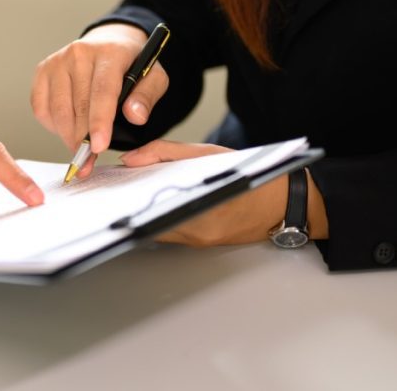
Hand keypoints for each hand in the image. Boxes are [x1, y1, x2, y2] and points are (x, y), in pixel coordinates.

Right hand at [31, 23, 169, 178]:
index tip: (99, 147)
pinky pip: (41, 109)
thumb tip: (135, 116)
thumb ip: (147, 97)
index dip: (99, 122)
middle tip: (90, 159)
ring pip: (58, 111)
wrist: (108, 43)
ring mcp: (57, 61)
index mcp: (109, 53)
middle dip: (84, 139)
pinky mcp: (42, 71)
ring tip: (81, 146)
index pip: (102, 91)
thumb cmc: (130, 65)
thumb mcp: (153, 77)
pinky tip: (69, 126)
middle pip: (78, 106)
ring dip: (69, 136)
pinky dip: (54, 126)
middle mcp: (79, 53)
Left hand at [121, 139, 328, 245]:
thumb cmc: (253, 175)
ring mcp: (199, 241)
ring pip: (156, 229)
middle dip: (130, 207)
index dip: (125, 204)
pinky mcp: (202, 244)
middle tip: (113, 191)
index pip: (149, 213)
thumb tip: (131, 158)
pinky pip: (170, 231)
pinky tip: (151, 203)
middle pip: (148, 224)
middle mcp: (198, 232)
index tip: (110, 191)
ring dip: (142, 213)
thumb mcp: (208, 153)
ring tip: (128, 194)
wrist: (286, 203)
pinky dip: (158, 217)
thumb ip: (165, 153)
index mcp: (200, 210)